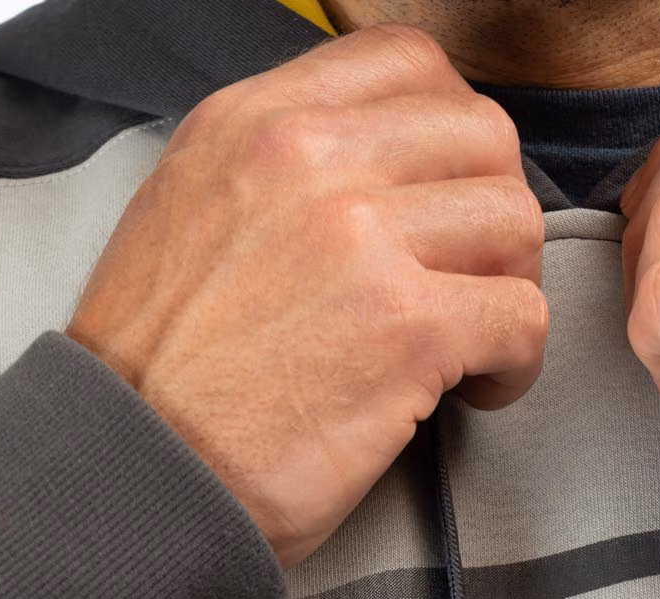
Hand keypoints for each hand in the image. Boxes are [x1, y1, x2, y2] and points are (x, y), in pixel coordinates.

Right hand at [68, 24, 547, 568]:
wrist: (135, 472)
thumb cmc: (160, 376)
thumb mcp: (189, 216)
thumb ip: (280, 174)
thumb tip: (377, 179)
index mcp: (253, 121)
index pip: (409, 64)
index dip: (453, 137)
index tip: (448, 202)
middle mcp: (308, 158)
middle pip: (482, 136)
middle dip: (493, 217)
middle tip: (469, 283)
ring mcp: (362, 237)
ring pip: (516, 221)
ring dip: (509, 288)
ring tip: (469, 345)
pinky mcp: (406, 327)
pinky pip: (523, 317)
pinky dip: (517, 363)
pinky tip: (474, 392)